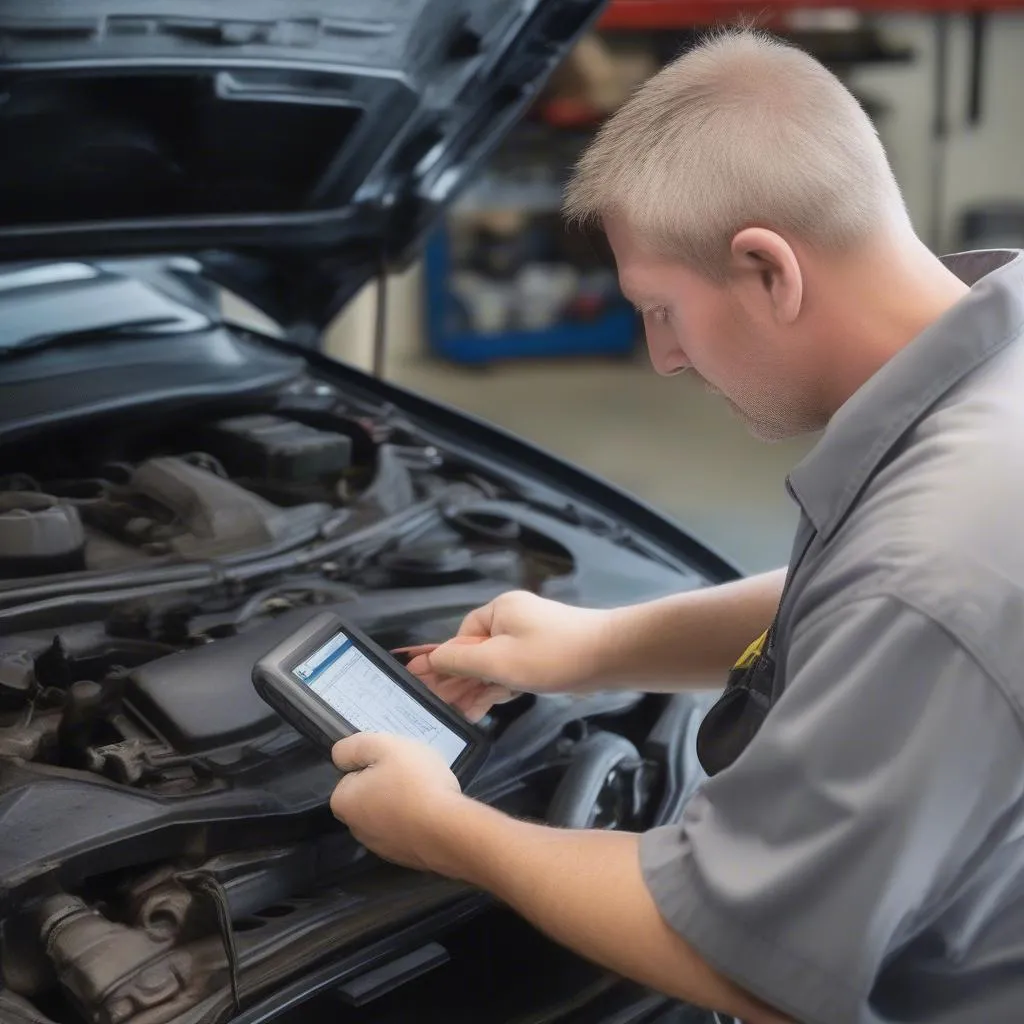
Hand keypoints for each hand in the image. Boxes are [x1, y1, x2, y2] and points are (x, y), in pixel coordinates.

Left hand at [329, 733, 463, 871]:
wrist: (448, 830)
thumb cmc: (414, 782)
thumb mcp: (384, 746)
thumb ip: (355, 746)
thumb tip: (340, 756)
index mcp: (344, 802)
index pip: (350, 775)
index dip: (371, 763)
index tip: (392, 761)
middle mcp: (356, 829)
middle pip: (369, 795)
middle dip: (386, 783)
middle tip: (411, 773)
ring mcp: (381, 847)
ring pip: (388, 813)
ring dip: (403, 802)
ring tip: (427, 791)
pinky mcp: (404, 856)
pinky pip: (406, 829)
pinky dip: (416, 820)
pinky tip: (433, 811)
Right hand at [397, 591, 611, 721]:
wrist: (612, 656)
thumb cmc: (554, 655)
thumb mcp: (498, 660)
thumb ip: (461, 661)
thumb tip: (433, 659)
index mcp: (498, 611)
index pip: (461, 637)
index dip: (444, 663)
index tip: (426, 684)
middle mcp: (512, 620)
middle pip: (475, 652)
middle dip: (458, 680)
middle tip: (437, 706)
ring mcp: (530, 638)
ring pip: (494, 665)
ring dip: (476, 689)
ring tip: (455, 714)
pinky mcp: (544, 656)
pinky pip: (512, 671)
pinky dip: (499, 688)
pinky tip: (482, 708)